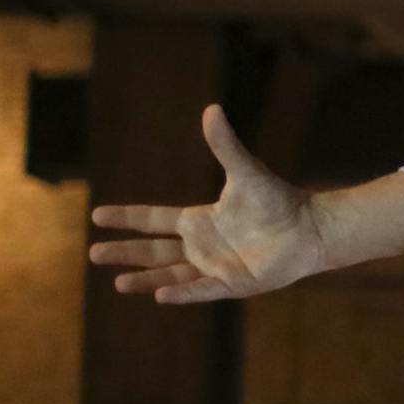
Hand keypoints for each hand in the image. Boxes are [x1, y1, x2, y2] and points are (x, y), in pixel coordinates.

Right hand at [88, 104, 327, 302]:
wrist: (311, 227)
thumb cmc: (278, 200)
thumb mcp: (245, 171)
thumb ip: (225, 145)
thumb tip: (212, 109)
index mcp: (200, 221)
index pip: (154, 220)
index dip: (126, 218)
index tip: (96, 214)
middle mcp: (202, 245)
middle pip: (154, 250)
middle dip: (125, 252)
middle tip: (93, 253)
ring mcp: (215, 266)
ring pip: (172, 273)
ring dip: (146, 277)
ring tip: (117, 283)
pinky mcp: (233, 283)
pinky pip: (202, 289)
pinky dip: (182, 292)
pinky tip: (160, 294)